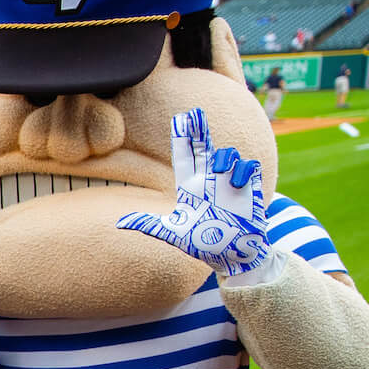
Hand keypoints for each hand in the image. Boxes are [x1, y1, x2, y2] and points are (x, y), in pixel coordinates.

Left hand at [117, 109, 271, 279]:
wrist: (233, 256)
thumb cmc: (204, 245)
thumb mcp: (172, 234)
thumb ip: (148, 224)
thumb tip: (119, 222)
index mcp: (190, 188)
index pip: (184, 157)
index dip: (183, 138)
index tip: (180, 118)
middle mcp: (209, 181)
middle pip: (204, 148)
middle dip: (200, 130)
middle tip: (195, 112)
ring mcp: (229, 183)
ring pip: (226, 155)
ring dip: (222, 158)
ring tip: (219, 172)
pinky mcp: (249, 189)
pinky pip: (248, 167)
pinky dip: (243, 170)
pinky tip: (237, 183)